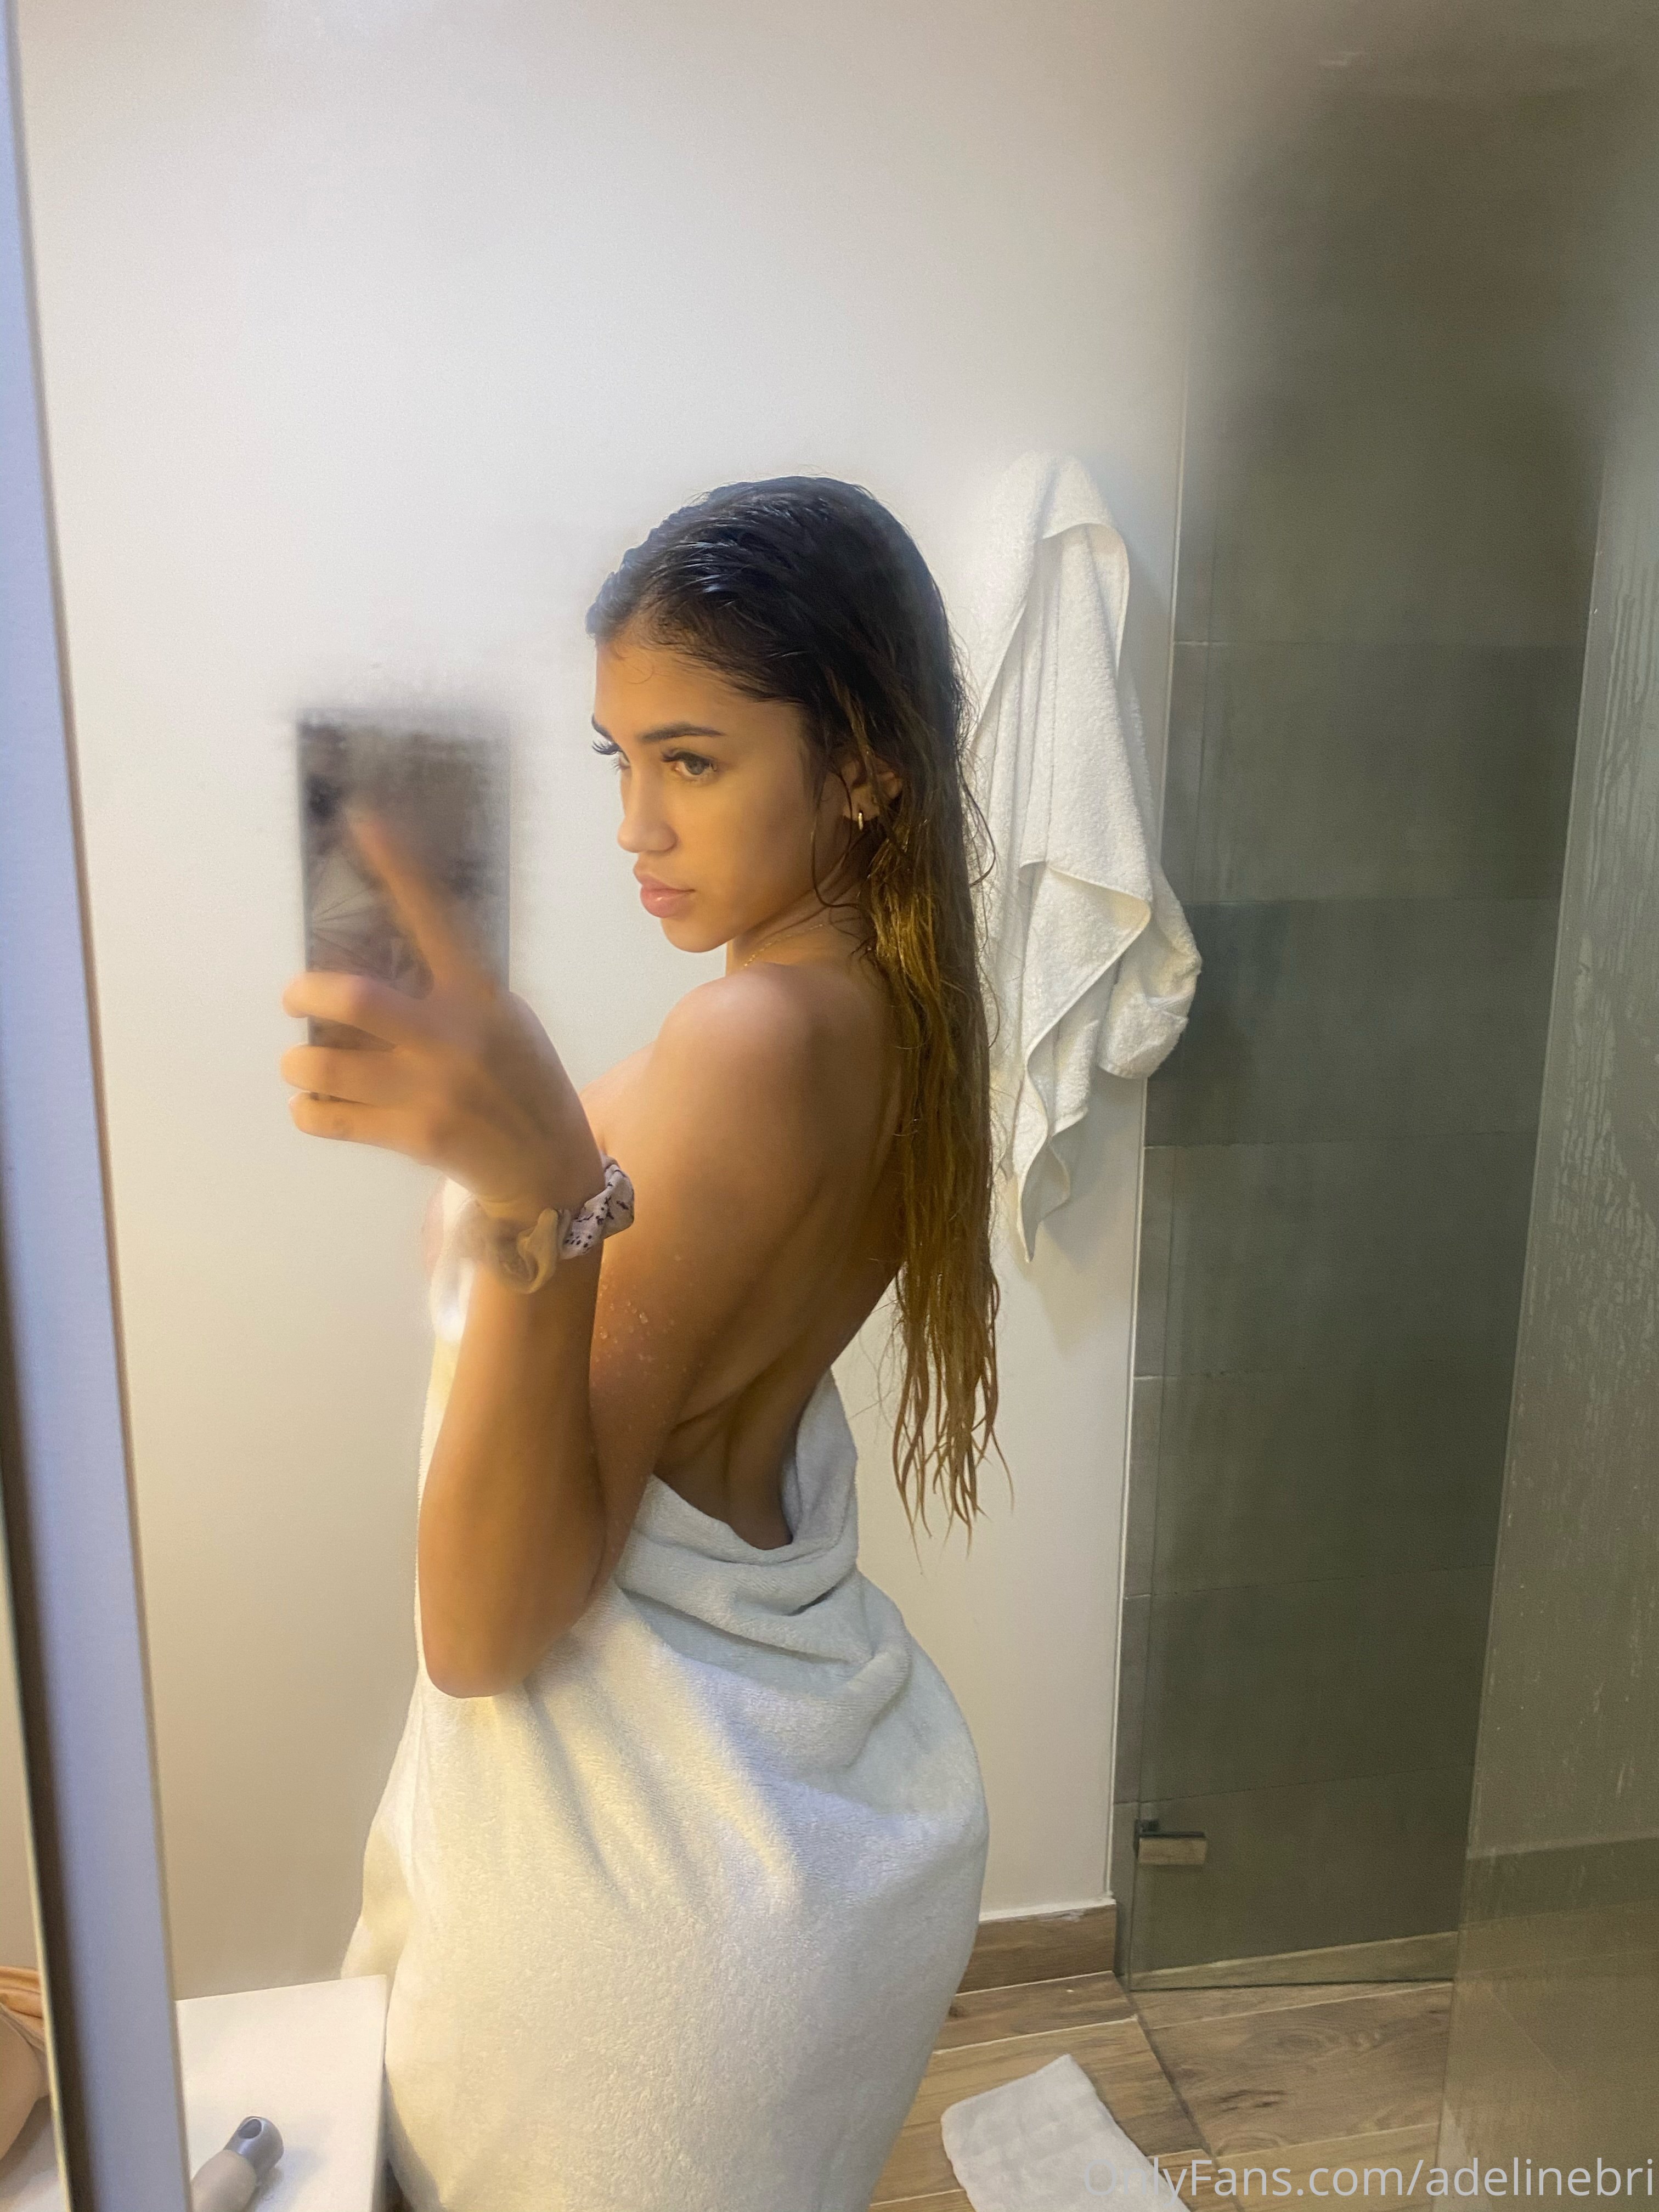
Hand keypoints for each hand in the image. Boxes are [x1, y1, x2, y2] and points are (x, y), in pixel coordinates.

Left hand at [280, 809, 602, 1221]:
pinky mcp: (418, 1136)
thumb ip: (454, 993)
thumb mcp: (505, 1022)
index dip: (399, 867)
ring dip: (299, 1065)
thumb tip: (375, 963)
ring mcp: (435, 1090)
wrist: (550, 1168)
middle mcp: (456, 1037)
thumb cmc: (521, 1082)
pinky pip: (331, 1119)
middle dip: (306, 993)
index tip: (363, 821)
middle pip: (355, 997)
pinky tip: (318, 1108)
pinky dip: (311, 1113)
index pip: (436, 917)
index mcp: (481, 995)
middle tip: (295, 997)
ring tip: (303, 1066)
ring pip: (326, 1067)